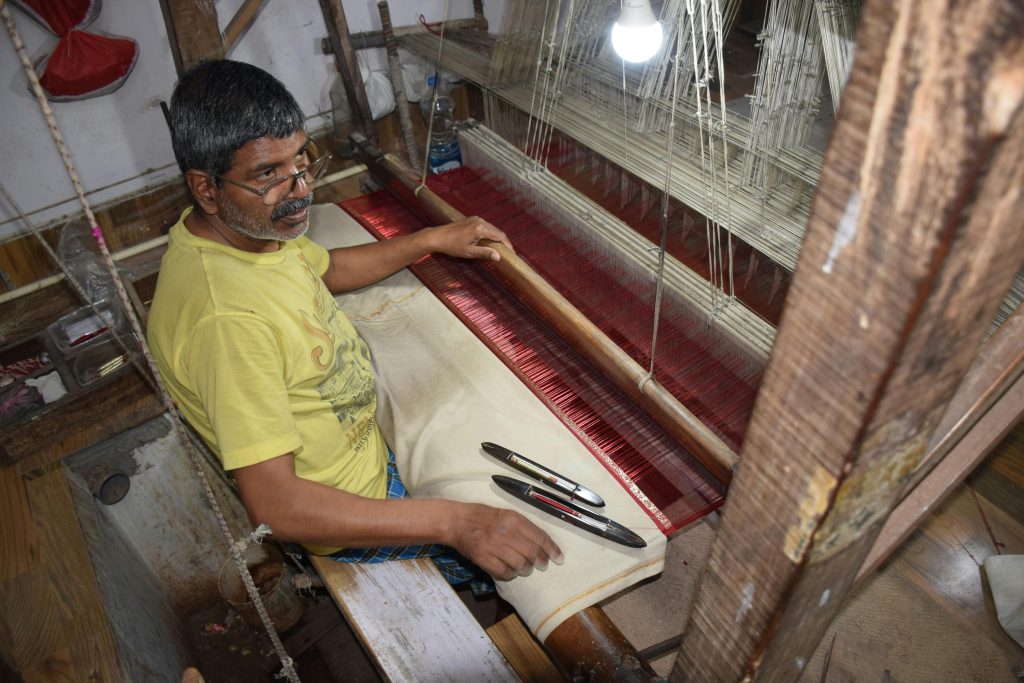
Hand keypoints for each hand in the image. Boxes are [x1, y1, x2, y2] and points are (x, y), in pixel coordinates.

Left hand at [427, 216, 513, 261]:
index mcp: (480, 228)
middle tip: (508, 252)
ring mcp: (475, 218)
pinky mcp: (471, 219)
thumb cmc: (452, 246)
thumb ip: (485, 253)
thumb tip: (498, 257)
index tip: (512, 253)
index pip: (499, 236)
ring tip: (500, 248)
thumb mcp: (469, 252)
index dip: (507, 245)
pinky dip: (490, 234)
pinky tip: (489, 241)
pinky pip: (485, 226)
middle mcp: (479, 220)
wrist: (437, 237)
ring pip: (491, 228)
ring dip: (496, 238)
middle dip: (503, 242)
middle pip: (497, 231)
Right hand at [447, 502, 562, 580]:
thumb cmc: (484, 517)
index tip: (559, 558)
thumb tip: (543, 543)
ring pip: (520, 564)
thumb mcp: (506, 514)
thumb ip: (523, 526)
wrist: (457, 521)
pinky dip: (510, 574)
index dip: (552, 549)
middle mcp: (505, 532)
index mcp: (514, 519)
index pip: (540, 537)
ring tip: (524, 568)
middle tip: (541, 565)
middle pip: (532, 552)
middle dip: (540, 561)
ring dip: (525, 569)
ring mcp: (493, 546)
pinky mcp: (483, 558)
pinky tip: (509, 570)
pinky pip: (504, 572)